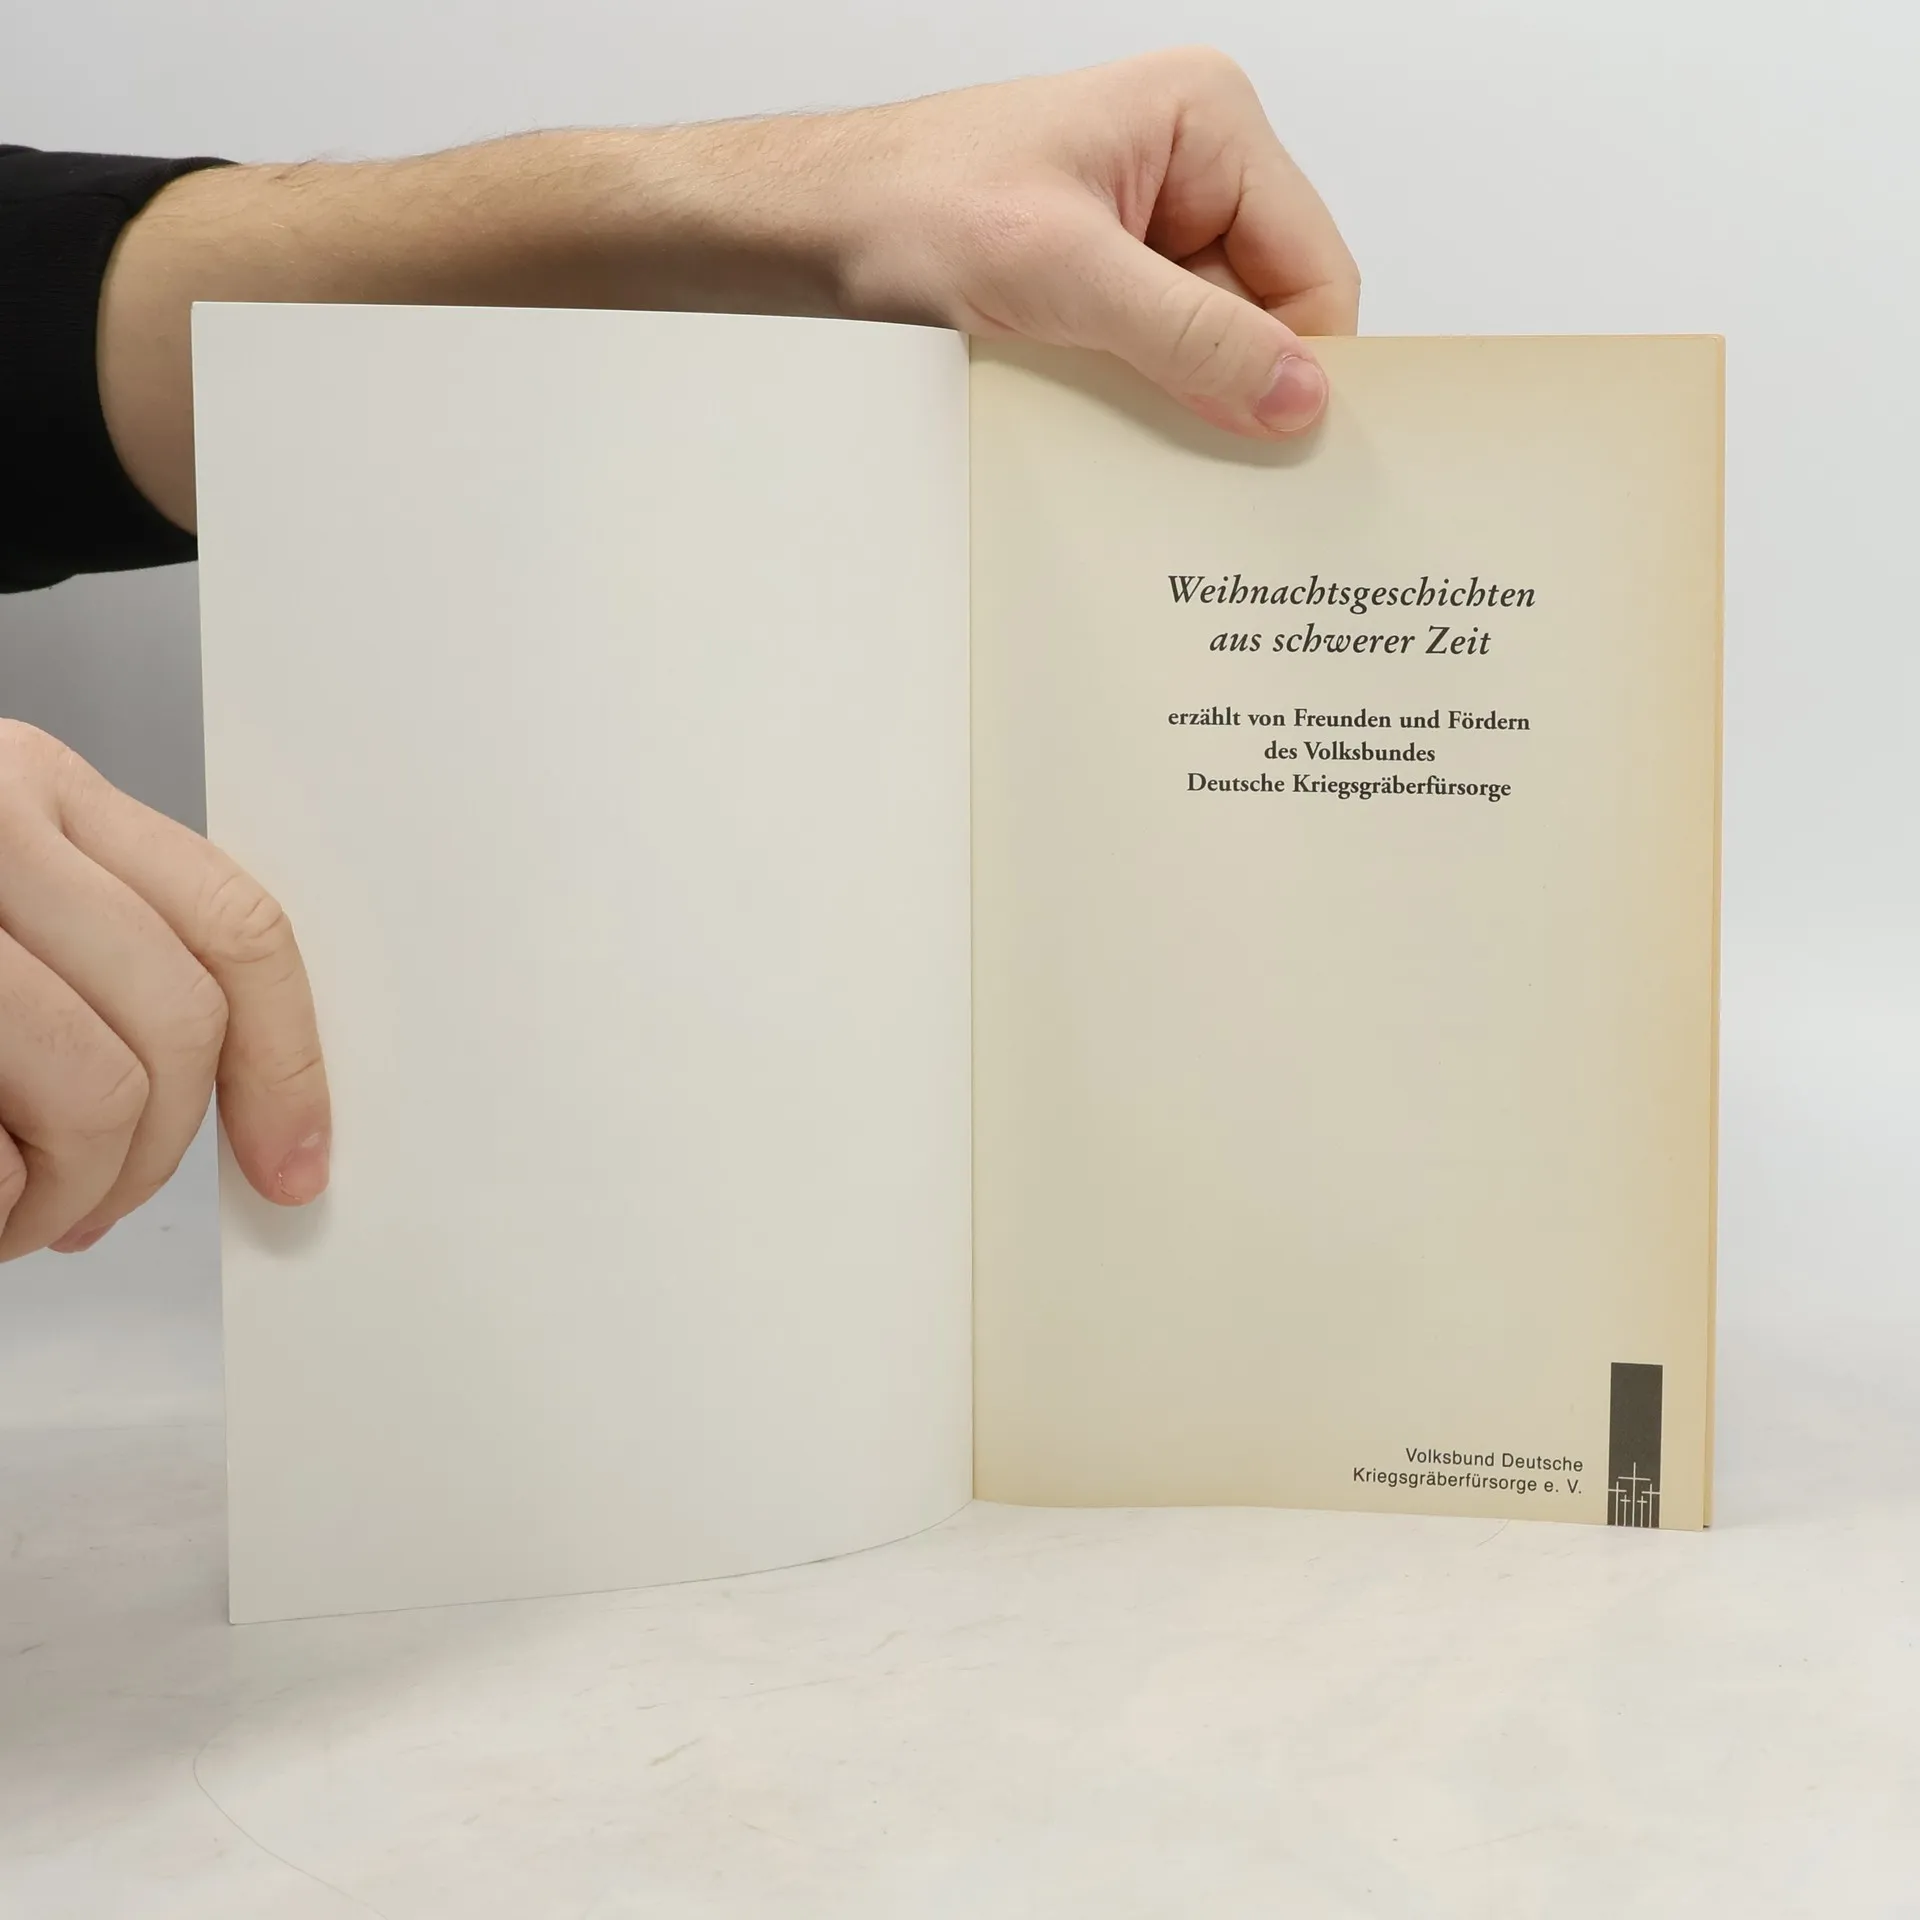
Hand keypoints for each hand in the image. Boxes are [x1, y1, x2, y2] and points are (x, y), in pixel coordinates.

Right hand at [0, 722, 327, 1258]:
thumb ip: (93, 947)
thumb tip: (236, 1092)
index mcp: (35, 788)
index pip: (236, 927)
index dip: (288, 1064)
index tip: (293, 1164)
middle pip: (177, 1027)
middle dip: (158, 1155)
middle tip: (91, 1208)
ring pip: (95, 1092)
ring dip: (71, 1195)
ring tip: (15, 1217)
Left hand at [100, 48, 1357, 527]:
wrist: (769, 237)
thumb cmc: (888, 211)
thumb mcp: (1057, 282)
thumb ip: (1192, 341)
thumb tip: (1301, 402)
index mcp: (1201, 125)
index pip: (1316, 274)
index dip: (1304, 370)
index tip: (1285, 455)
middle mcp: (1174, 171)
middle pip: (1265, 317)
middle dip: (1234, 394)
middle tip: (1205, 475)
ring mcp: (1124, 233)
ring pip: (1202, 352)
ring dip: (1169, 408)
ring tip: (1122, 448)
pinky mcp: (1073, 288)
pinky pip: (1139, 365)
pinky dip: (1124, 410)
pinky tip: (1088, 441)